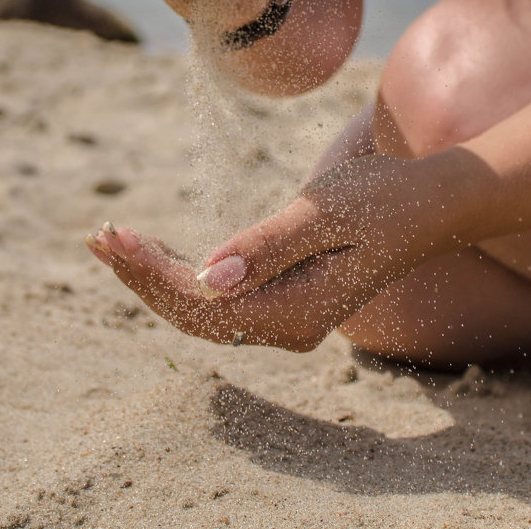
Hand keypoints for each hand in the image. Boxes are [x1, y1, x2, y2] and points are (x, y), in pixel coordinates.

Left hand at [85, 154, 454, 350]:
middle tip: (97, 236)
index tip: (112, 235)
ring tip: (110, 242)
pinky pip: (222, 298)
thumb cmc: (383, 201)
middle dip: (141, 277)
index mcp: (295, 314)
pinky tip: (154, 254)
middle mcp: (288, 328)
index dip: (150, 274)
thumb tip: (208, 279)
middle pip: (195, 314)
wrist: (433, 206)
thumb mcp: (323, 214)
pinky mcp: (286, 299)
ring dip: (156, 277)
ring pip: (204, 309)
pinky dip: (184, 274)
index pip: (202, 306)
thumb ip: (265, 248)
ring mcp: (287, 318)